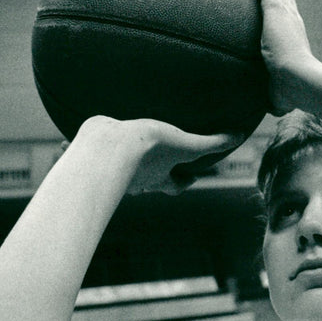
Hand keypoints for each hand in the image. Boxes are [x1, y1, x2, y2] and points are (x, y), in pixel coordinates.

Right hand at [76, 116, 240, 195]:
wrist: (108, 145)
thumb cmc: (147, 150)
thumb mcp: (187, 145)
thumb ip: (212, 143)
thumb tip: (239, 135)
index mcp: (157, 177)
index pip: (175, 186)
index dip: (183, 182)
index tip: (190, 176)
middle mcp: (136, 176)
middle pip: (148, 183)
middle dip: (152, 175)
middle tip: (157, 162)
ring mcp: (113, 168)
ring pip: (117, 170)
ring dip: (120, 161)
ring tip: (122, 145)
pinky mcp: (93, 150)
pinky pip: (92, 149)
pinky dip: (90, 144)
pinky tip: (82, 134)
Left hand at [229, 0, 314, 114]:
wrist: (300, 82)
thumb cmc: (293, 94)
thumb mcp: (279, 93)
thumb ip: (275, 97)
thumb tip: (272, 111)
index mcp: (293, 35)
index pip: (286, 10)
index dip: (278, 0)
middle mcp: (291, 17)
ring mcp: (284, 10)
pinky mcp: (275, 6)